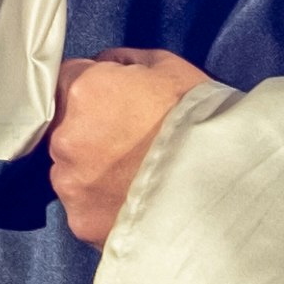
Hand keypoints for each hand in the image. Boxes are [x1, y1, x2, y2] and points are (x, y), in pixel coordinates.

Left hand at [48, 49, 212, 249]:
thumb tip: (105, 66)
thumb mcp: (168, 68)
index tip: (108, 100)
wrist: (222, 183)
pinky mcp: (80, 222)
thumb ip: (124, 61)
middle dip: (86, 131)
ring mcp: (70, 184)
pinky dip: (101, 206)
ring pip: (70, 172)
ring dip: (91, 171)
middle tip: (126, 142)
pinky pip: (84, 208)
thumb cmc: (198, 118)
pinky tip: (132, 204)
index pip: (64, 80)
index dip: (88, 88)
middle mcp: (64, 138)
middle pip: (62, 129)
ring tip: (131, 178)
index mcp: (83, 92)